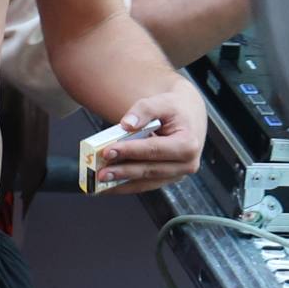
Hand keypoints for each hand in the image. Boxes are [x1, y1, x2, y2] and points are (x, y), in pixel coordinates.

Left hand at [90, 79, 206, 193]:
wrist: (188, 116)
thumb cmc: (175, 109)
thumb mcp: (163, 102)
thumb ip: (144, 110)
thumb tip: (127, 124)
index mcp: (188, 144)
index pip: (154, 149)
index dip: (130, 151)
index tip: (108, 151)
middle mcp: (187, 164)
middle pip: (150, 170)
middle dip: (123, 171)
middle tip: (100, 172)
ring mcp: (177, 174)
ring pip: (147, 182)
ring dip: (122, 183)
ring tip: (100, 181)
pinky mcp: (167, 178)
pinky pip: (145, 185)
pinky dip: (126, 186)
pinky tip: (108, 185)